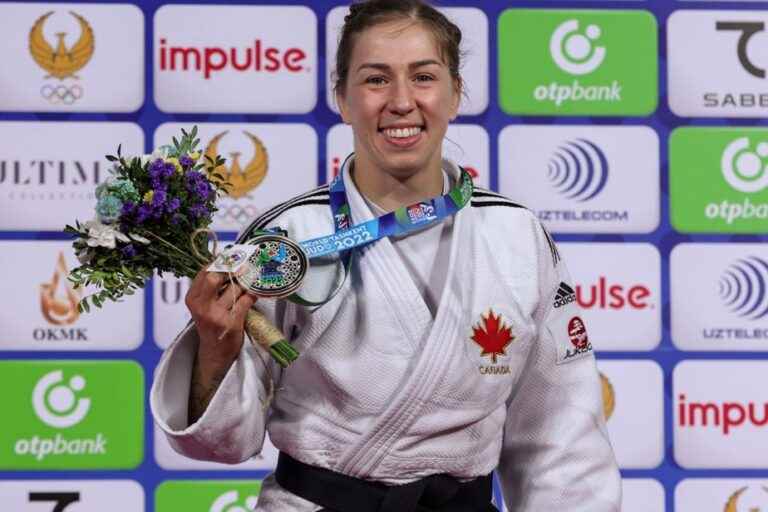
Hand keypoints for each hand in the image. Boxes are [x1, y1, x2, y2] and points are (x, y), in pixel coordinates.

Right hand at [185, 269, 256, 423]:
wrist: (214, 353)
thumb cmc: (211, 324)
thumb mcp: (203, 305)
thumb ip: (210, 287)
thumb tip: (228, 260)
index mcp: (192, 299)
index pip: (205, 272)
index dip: (221, 262)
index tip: (233, 256)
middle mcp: (201, 306)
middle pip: (215, 277)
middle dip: (232, 269)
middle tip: (245, 266)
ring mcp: (216, 315)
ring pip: (235, 288)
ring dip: (246, 283)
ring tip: (252, 282)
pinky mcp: (231, 323)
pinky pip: (246, 300)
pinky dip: (253, 294)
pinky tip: (255, 293)